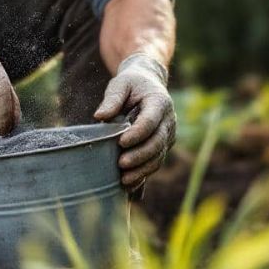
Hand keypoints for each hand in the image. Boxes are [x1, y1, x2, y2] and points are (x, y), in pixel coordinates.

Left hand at [93, 53, 174, 187]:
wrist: (148, 84)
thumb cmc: (132, 83)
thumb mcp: (120, 83)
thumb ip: (112, 98)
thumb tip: (100, 117)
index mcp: (159, 102)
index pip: (150, 121)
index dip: (138, 133)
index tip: (121, 142)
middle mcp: (168, 121)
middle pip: (157, 143)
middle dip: (140, 156)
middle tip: (121, 164)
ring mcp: (168, 135)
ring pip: (158, 157)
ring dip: (142, 170)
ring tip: (124, 180)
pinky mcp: (162, 146)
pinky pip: (155, 162)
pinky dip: (143, 174)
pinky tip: (129, 184)